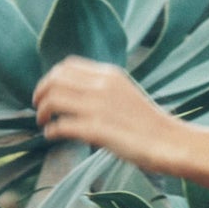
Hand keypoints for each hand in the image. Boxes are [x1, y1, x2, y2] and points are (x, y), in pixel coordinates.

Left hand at [32, 57, 180, 171]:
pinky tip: (52, 136)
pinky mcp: (97, 130)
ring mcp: (99, 107)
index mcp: (109, 74)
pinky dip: (52, 131)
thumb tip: (77, 94)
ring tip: (43, 122)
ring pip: (54, 100)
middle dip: (41, 93)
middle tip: (39, 108)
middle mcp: (102, 86)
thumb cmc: (149, 123)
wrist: (169, 141)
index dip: (51, 77)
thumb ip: (103, 88)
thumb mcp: (126, 93)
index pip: (67, 65)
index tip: (47, 91)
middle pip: (55, 80)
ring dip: (43, 112)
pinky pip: (62, 125)